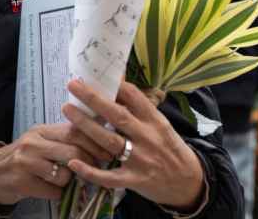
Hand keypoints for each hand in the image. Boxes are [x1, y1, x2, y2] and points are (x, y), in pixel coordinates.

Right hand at [0, 122, 95, 205]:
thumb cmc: (24, 156)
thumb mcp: (41, 140)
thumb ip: (62, 138)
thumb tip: (96, 139)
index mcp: (41, 131)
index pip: (73, 131)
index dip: (94, 142)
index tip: (108, 150)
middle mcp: (34, 143)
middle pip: (72, 151)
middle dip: (90, 162)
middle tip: (98, 168)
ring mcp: (27, 163)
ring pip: (64, 174)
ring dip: (71, 180)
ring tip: (66, 180)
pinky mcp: (24, 183)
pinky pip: (53, 191)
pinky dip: (58, 193)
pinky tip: (53, 189)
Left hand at [61, 79, 205, 211]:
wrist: (189, 182)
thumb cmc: (171, 149)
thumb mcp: (161, 126)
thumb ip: (141, 110)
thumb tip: (119, 86)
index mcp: (155, 121)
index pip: (134, 97)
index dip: (114, 85)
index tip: (95, 75)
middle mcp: (147, 137)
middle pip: (117, 115)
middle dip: (93, 99)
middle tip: (73, 86)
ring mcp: (140, 159)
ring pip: (109, 141)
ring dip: (86, 126)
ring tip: (68, 111)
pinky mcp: (134, 180)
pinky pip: (109, 176)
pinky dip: (90, 171)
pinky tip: (73, 163)